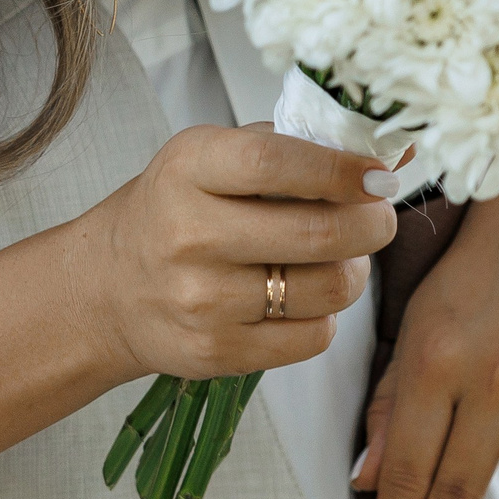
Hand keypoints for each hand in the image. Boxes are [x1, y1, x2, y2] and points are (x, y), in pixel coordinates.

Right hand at [82, 123, 398, 380]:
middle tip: (379, 216)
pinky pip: (313, 337)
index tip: (378, 173)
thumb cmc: (174, 211)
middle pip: (319, 232)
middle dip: (373, 223)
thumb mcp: (210, 158)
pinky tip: (305, 297)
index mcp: (188, 169)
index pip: (275, 162)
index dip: (340, 168)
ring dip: (354, 270)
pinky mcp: (215, 352)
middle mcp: (189, 234)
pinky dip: (326, 315)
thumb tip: (392, 151)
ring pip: (329, 288)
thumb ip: (291, 146)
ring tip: (339, 257)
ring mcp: (201, 300)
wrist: (106, 288)